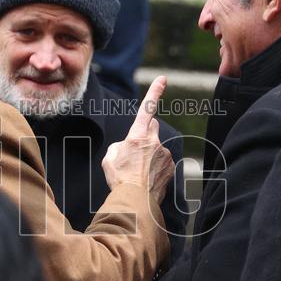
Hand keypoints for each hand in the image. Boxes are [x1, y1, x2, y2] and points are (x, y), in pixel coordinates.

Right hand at [102, 76, 174, 203]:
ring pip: (157, 148)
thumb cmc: (119, 179)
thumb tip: (128, 147)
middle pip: (152, 128)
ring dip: (149, 155)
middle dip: (146, 134)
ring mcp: (164, 154)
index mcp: (137, 136)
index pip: (147, 108)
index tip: (163, 79)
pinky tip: (146, 179)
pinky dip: (155, 168)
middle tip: (135, 150)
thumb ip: (120, 145)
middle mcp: (154, 142)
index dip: (155, 92)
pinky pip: (162, 162)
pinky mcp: (170, 167)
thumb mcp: (110, 157)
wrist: (135, 202)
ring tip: (137, 172)